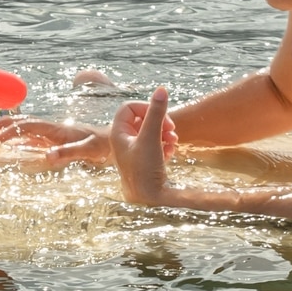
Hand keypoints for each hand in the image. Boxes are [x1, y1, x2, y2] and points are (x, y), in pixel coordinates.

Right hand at [0, 116, 109, 170]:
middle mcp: (54, 127)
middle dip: (1, 123)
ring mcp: (55, 132)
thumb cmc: (104, 146)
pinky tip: (12, 142)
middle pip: (23, 122)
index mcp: (58, 129)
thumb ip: (69, 152)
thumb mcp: (89, 150)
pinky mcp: (57, 138)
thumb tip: (47, 156)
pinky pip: (33, 134)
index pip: (29, 126)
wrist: (118, 139)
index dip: (10, 130)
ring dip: (7, 127)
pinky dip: (19, 135)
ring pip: (26, 126)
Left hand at [103, 86, 174, 201]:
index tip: (161, 117)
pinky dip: (164, 145)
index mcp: (118, 133)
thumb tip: (161, 89)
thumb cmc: (144, 170)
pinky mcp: (144, 161)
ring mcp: (134, 151)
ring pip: (150, 131)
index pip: (130, 107)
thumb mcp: (151, 138)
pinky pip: (155, 144)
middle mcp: (124, 141)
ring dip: (165, 133)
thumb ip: (156, 113)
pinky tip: (170, 153)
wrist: (149, 200)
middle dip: (160, 121)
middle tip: (171, 130)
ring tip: (173, 142)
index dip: (147, 107)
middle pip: (142, 118)